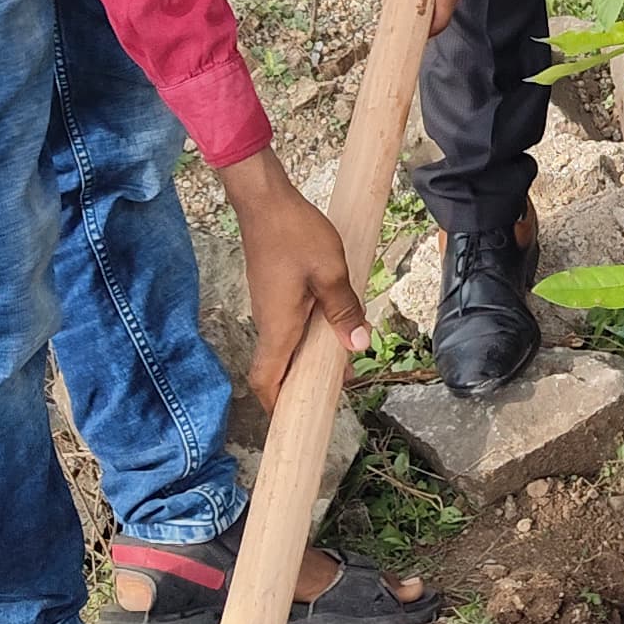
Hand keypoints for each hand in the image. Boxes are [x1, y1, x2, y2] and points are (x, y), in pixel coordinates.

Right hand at [218, 148, 365, 412]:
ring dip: (308, 360)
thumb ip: (344, 311)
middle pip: (276, 369)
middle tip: (330, 396)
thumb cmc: (296, 233)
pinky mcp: (273, 293)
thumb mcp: (330, 272)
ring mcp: (268, 307)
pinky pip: (288, 327)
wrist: (266, 200)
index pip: (266, 380)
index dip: (276, 406)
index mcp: (278, 325)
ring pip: (285, 347)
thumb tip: (357, 348)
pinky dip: (307, 338)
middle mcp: (267, 322)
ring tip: (341, 365)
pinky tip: (331, 329)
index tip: (294, 423)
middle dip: (299, 387)